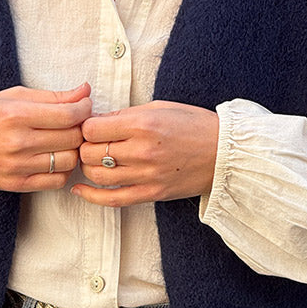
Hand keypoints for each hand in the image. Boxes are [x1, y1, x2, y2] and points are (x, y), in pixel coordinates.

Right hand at [0, 83, 91, 193]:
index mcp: (15, 115)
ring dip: (73, 150)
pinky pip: (57, 181)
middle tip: (75, 122)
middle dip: (80, 127)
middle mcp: (16, 142)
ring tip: (65, 140)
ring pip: (69, 160)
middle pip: (72, 138)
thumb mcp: (13, 97)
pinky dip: (63, 169)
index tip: (84, 105)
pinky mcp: (18, 184)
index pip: (68, 115)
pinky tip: (54, 157)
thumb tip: (85, 91)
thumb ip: (52, 96)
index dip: (84, 108)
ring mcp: (17, 166)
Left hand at [74, 101, 218, 207]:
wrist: (226, 153)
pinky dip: (91, 196)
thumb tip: (98, 120)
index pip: (92, 129)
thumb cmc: (195, 125)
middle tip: (92, 143)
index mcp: (144, 124)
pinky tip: (80, 190)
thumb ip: (127, 114)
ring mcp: (147, 175)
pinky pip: (113, 199)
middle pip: (91, 152)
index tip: (91, 127)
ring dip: (89, 167)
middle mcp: (143, 151)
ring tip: (93, 160)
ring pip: (98, 175)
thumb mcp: (161, 108)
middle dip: (85, 146)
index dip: (86, 127)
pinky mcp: (152, 194)